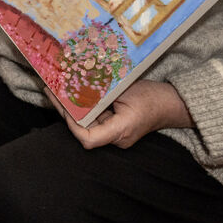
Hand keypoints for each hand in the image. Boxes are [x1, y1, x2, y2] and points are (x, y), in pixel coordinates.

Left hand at [47, 80, 192, 149]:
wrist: (172, 104)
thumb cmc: (152, 97)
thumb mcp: (125, 89)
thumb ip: (102, 91)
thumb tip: (77, 83)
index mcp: (120, 131)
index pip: (88, 139)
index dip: (72, 124)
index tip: (62, 104)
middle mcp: (116, 138)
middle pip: (84, 130)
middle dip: (65, 111)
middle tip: (51, 89)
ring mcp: (115, 134)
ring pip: (87, 124)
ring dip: (72, 107)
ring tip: (57, 86)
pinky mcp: (114, 126)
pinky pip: (95, 119)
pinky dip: (84, 107)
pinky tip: (73, 91)